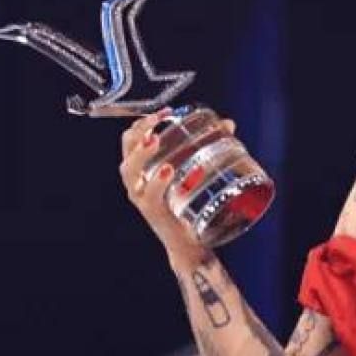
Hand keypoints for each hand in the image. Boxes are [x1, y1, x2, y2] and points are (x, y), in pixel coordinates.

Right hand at [118, 108, 235, 255]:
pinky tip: (169, 170)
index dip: (142, 123)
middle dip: (139, 132)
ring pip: (129, 172)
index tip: (164, 111)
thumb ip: (212, 147)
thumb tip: (229, 124)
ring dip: (141, 154)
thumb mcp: (198, 173)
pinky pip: (149, 197)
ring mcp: (142, 199)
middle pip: (126, 151)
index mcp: (144, 171)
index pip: (131, 141)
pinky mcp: (153, 213)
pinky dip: (158, 182)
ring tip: (155, 140)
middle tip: (159, 121)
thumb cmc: (191, 206)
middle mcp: (137, 183)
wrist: (191, 244)